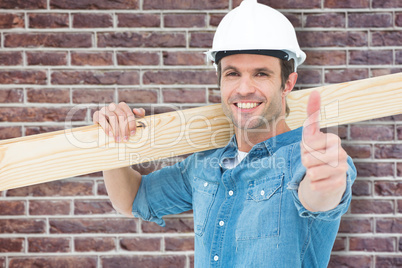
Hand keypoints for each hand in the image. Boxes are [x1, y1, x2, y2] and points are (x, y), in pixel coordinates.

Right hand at [93, 102, 144, 142]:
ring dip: (116, 130)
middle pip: (121, 115)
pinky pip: (102, 119)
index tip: (132, 134)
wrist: (103, 129)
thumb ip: (139, 114)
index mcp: (122, 106)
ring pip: (112, 117)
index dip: (132, 124)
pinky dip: (107, 128)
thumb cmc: (120, 125)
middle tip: (125, 139)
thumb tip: (135, 110)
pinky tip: (110, 135)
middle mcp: (113, 106)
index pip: (128, 113)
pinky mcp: (97, 114)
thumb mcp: (130, 120)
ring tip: (118, 139)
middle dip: (124, 129)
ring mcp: (104, 109)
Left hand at [299, 91, 347, 210]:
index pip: (308, 142)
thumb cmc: (315, 153)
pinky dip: (314, 185)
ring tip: (317, 171)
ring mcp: (342, 169)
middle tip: (313, 162)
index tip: (311, 147)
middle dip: (305, 162)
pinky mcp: (340, 185)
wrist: (326, 178)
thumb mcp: (310, 135)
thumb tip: (315, 91)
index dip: (304, 147)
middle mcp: (341, 153)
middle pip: (307, 159)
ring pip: (311, 172)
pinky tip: (322, 182)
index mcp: (333, 139)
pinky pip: (316, 184)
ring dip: (309, 174)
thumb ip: (312, 114)